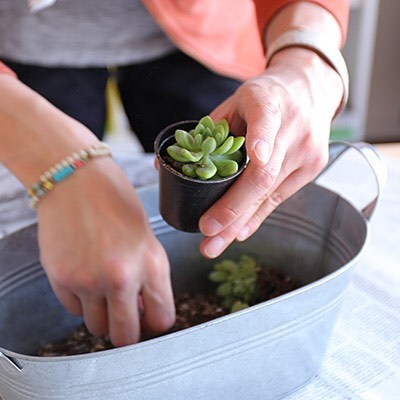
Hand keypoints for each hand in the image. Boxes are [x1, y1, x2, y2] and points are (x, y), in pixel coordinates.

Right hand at [37, 157, 175, 346]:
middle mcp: (122, 277)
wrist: (73, 176)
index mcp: (152, 263)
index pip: (161, 319)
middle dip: (126, 332)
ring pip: (97, 327)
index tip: (146, 317)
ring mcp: (88, 280)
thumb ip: (146, 276)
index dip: (153, 322)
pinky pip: (73, 309)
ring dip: (100, 315)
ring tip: (99, 289)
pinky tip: (80, 272)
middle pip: (126, 336)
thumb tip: (138, 312)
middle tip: (122, 320)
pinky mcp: (61, 278)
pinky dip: (78, 299)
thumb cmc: (113, 201)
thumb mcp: (145, 237)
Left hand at [199, 47, 342, 257]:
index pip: (267, 118)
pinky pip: (279, 198)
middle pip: (264, 173)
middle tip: (207, 231)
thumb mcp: (235, 102)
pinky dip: (255, 216)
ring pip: (270, 193)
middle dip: (233, 208)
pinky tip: (238, 233)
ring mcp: (307, 150)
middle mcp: (294, 127)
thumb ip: (208, 131)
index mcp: (269, 101)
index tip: (256, 155)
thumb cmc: (263, 97)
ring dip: (239, 222)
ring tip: (214, 243)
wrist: (310, 89)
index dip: (261, 138)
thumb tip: (164, 165)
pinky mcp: (313, 167)